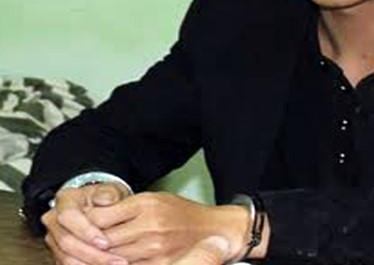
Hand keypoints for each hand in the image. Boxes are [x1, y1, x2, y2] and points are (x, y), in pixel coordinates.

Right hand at [42, 183, 131, 264]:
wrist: (101, 207)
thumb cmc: (106, 198)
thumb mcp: (111, 190)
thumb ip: (109, 193)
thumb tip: (106, 199)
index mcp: (65, 200)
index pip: (68, 216)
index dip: (86, 231)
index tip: (106, 242)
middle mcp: (54, 219)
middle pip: (66, 241)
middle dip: (93, 254)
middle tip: (117, 261)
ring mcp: (54, 239)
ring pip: (66, 258)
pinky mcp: (58, 253)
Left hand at [86, 192, 263, 264]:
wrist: (215, 231)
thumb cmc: (183, 214)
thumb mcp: (154, 200)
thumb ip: (125, 206)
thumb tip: (93, 212)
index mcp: (146, 204)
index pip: (100, 217)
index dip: (83, 224)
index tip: (76, 226)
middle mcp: (149, 226)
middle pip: (103, 240)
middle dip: (86, 244)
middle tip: (72, 246)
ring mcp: (154, 248)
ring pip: (111, 258)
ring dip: (96, 258)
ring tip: (87, 256)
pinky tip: (110, 262)